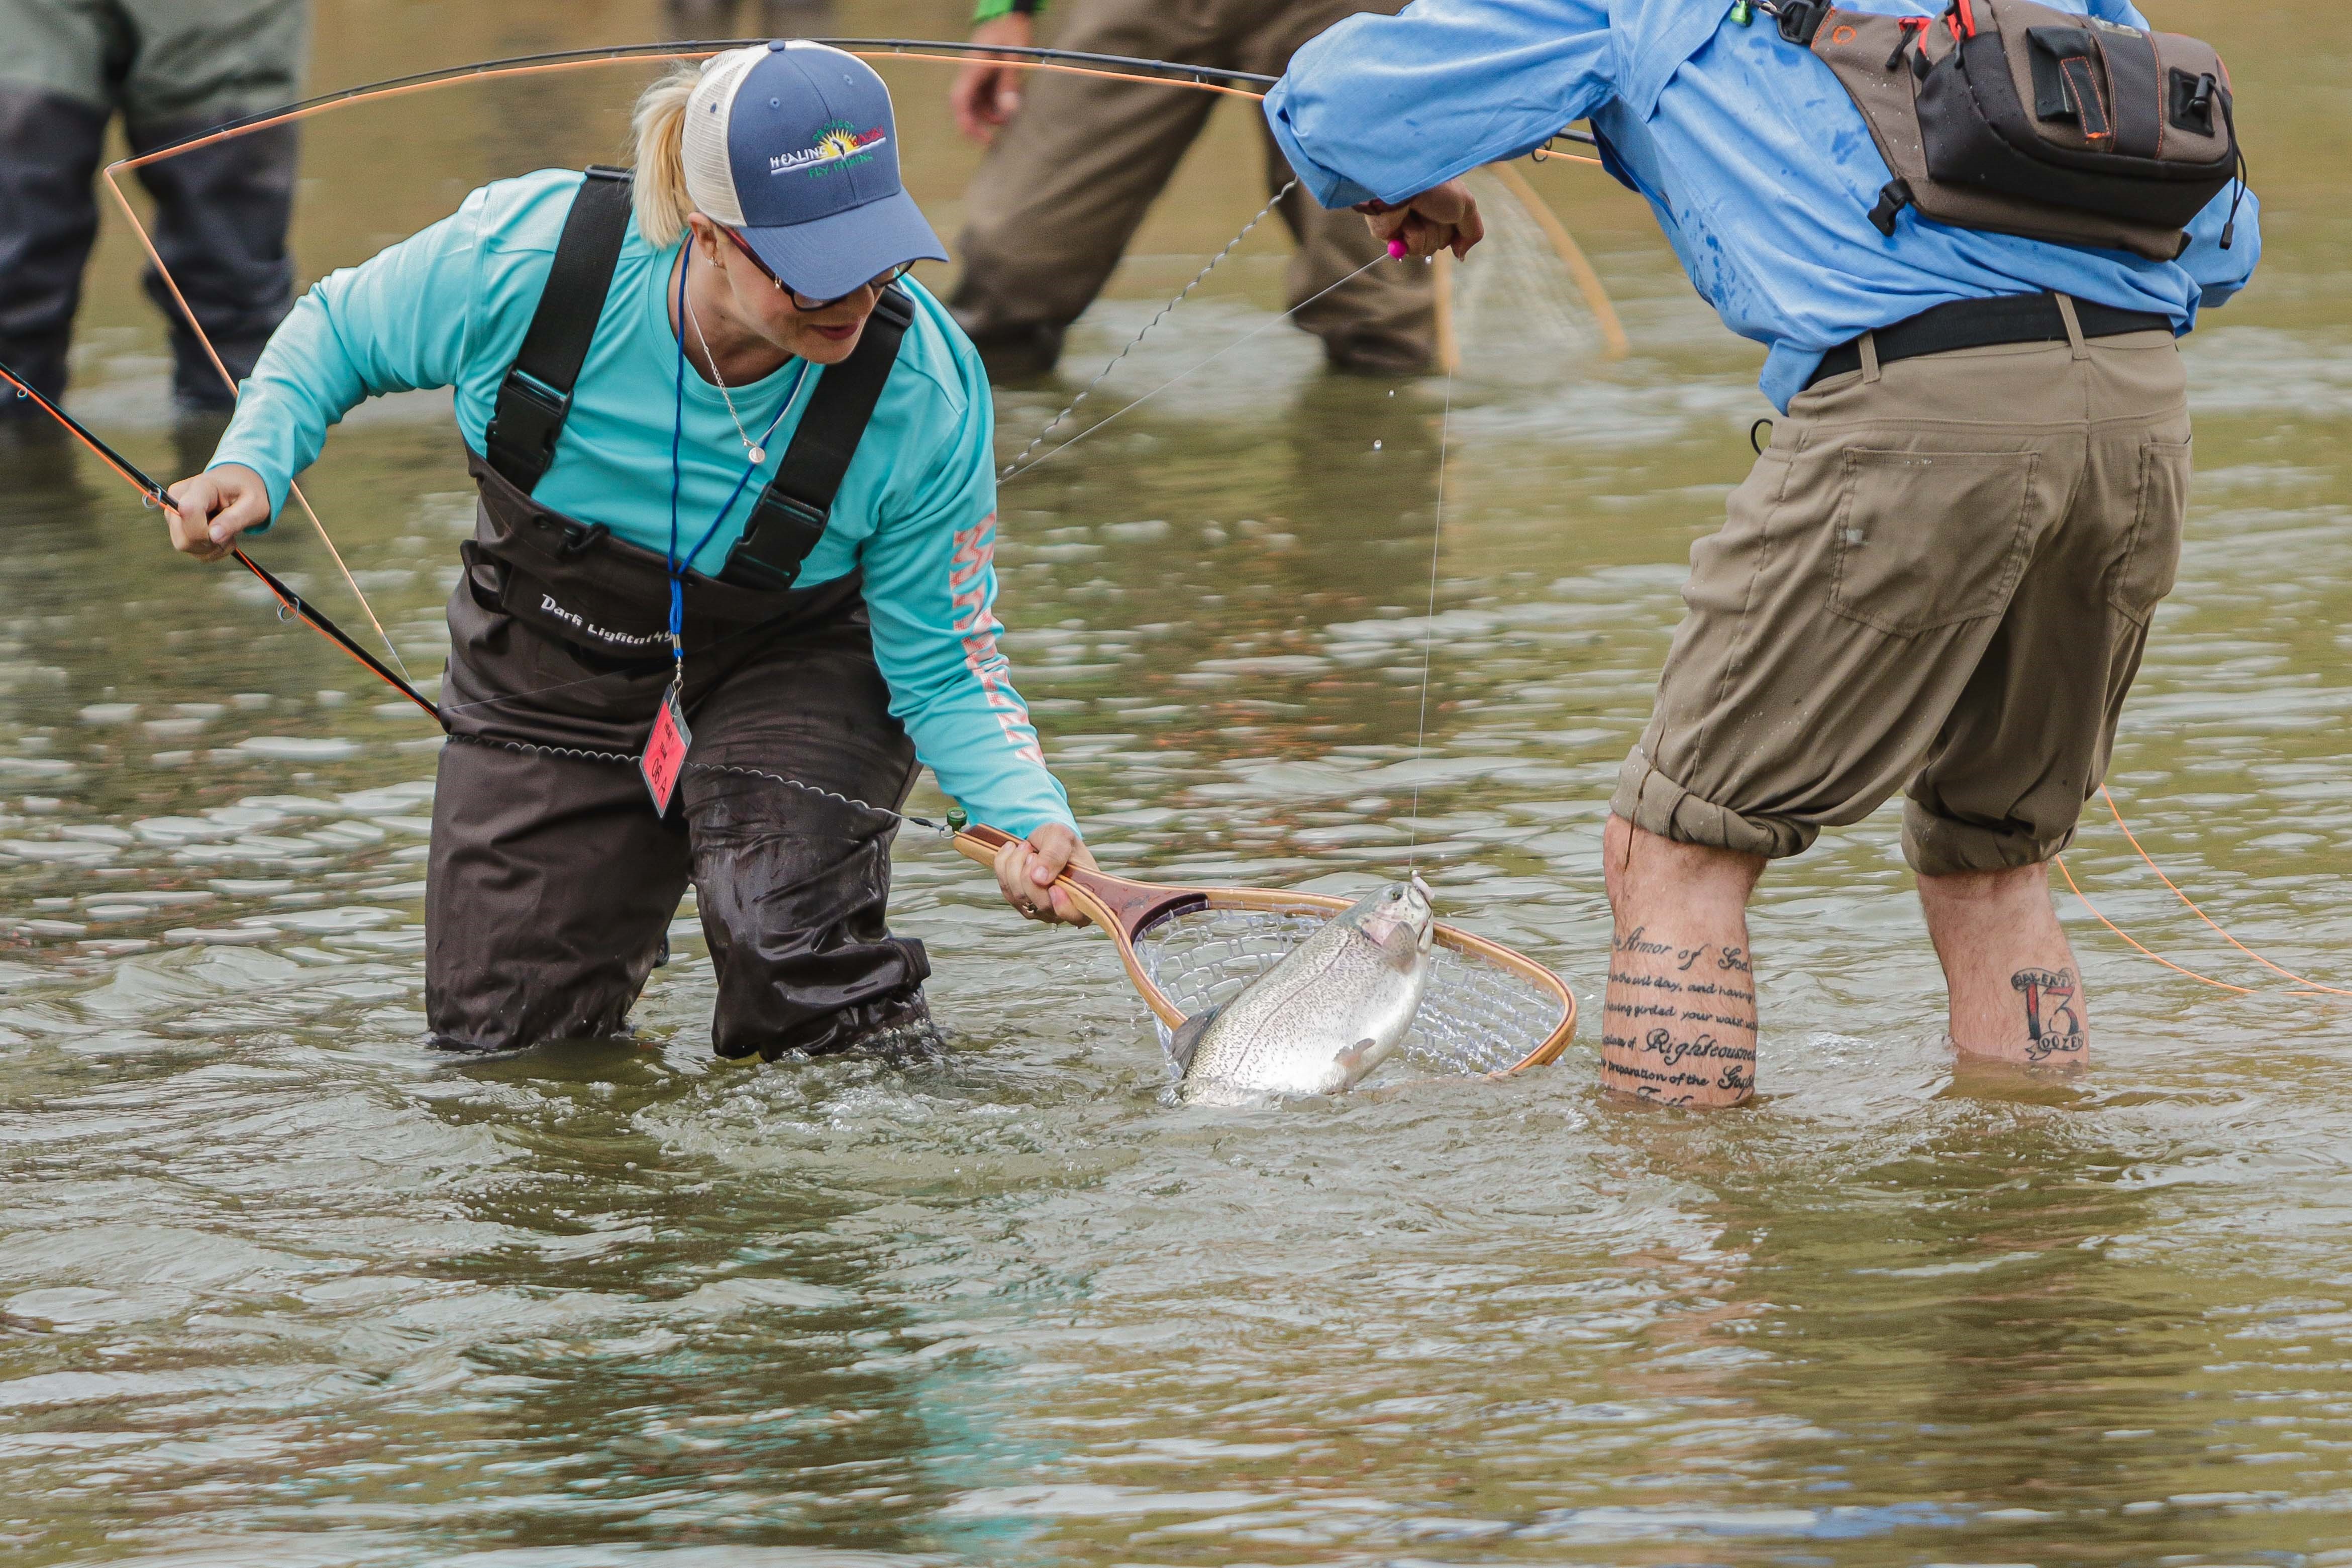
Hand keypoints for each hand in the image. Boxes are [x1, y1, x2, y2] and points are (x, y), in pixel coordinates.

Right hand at [163, 463, 270, 561]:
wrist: (237, 483)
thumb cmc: (246, 492)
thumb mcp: (253, 504)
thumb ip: (234, 519)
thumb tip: (213, 536)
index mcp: (200, 486)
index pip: (189, 511)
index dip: (205, 532)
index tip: (226, 533)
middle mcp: (178, 497)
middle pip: (183, 538)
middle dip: (209, 544)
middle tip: (229, 534)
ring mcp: (173, 511)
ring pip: (183, 545)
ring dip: (210, 548)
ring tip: (225, 533)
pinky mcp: (175, 523)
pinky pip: (187, 547)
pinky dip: (206, 549)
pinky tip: (217, 536)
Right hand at [951, 14, 1033, 143]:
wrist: (1010, 14)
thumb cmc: (1012, 31)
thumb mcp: (1014, 56)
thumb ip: (1009, 83)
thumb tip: (1007, 112)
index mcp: (973, 68)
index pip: (960, 101)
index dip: (966, 122)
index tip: (982, 138)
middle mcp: (969, 72)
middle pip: (963, 105)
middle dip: (975, 123)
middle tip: (992, 139)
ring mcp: (974, 73)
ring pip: (974, 102)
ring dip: (988, 114)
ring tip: (1008, 117)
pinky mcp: (982, 72)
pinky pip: (983, 94)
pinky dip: (992, 103)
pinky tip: (1007, 104)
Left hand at [994, 823, 1095, 925]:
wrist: (1044, 839)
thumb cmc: (1059, 841)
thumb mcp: (1062, 837)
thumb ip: (1055, 855)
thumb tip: (1039, 878)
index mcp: (1083, 895)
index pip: (1078, 916)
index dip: (1064, 907)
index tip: (1055, 887)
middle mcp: (1061, 908)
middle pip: (1043, 904)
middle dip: (1031, 873)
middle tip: (1033, 852)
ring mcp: (1039, 908)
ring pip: (1020, 896)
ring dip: (1015, 865)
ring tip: (1025, 848)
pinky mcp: (1020, 902)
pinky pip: (1005, 889)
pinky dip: (1004, 865)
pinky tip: (1014, 852)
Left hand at [1360, 179, 1484, 260]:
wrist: (1404, 181)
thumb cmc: (1436, 187)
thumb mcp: (1466, 205)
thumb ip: (1472, 232)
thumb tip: (1460, 255)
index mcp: (1440, 206)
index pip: (1454, 233)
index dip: (1456, 229)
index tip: (1452, 215)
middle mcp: (1424, 217)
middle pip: (1442, 243)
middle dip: (1441, 230)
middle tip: (1434, 210)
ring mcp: (1407, 227)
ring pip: (1428, 248)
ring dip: (1427, 231)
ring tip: (1418, 212)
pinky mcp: (1391, 235)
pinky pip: (1412, 249)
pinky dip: (1413, 235)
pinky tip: (1406, 220)